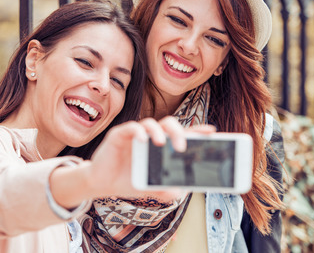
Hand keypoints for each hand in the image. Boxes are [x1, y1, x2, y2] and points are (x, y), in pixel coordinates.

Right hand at [87, 116, 203, 201]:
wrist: (102, 184)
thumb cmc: (127, 182)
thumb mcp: (150, 189)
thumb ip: (165, 189)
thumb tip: (182, 191)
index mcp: (160, 147)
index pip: (181, 134)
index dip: (196, 131)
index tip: (212, 132)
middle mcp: (149, 137)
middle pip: (169, 124)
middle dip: (179, 133)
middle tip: (182, 148)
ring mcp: (135, 134)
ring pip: (151, 123)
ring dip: (159, 132)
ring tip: (162, 144)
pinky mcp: (119, 135)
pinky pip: (131, 127)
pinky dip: (139, 132)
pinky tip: (142, 141)